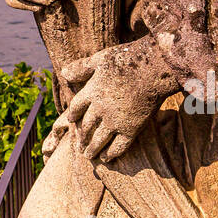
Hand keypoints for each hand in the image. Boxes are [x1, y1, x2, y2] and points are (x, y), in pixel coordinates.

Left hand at [55, 41, 182, 161]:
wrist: (153, 68)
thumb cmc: (128, 58)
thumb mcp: (100, 58)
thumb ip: (82, 68)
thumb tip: (64, 73)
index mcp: (92, 91)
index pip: (76, 108)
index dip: (73, 115)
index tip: (71, 121)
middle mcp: (101, 109)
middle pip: (86, 126)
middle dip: (81, 137)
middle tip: (78, 146)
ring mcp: (115, 120)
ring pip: (99, 139)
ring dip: (92, 149)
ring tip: (88, 156)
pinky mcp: (132, 128)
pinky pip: (119, 145)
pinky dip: (111, 153)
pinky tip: (107, 158)